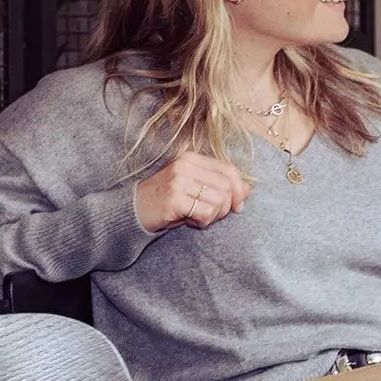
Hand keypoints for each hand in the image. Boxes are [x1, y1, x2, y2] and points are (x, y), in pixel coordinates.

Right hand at [133, 152, 251, 233]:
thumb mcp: (193, 186)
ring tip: (199, 218)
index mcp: (191, 158)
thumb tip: (248, 190)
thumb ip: (218, 184)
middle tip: (214, 215)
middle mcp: (185, 165)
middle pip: (227, 186)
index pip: (229, 169)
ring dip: (214, 215)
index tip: (239, 205)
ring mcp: (178, 181)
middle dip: (227, 206)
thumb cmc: (166, 200)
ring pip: (219, 200)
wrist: (132, 211)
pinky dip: (204, 221)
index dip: (240, 189)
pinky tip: (191, 222)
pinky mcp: (173, 199)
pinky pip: (205, 212)